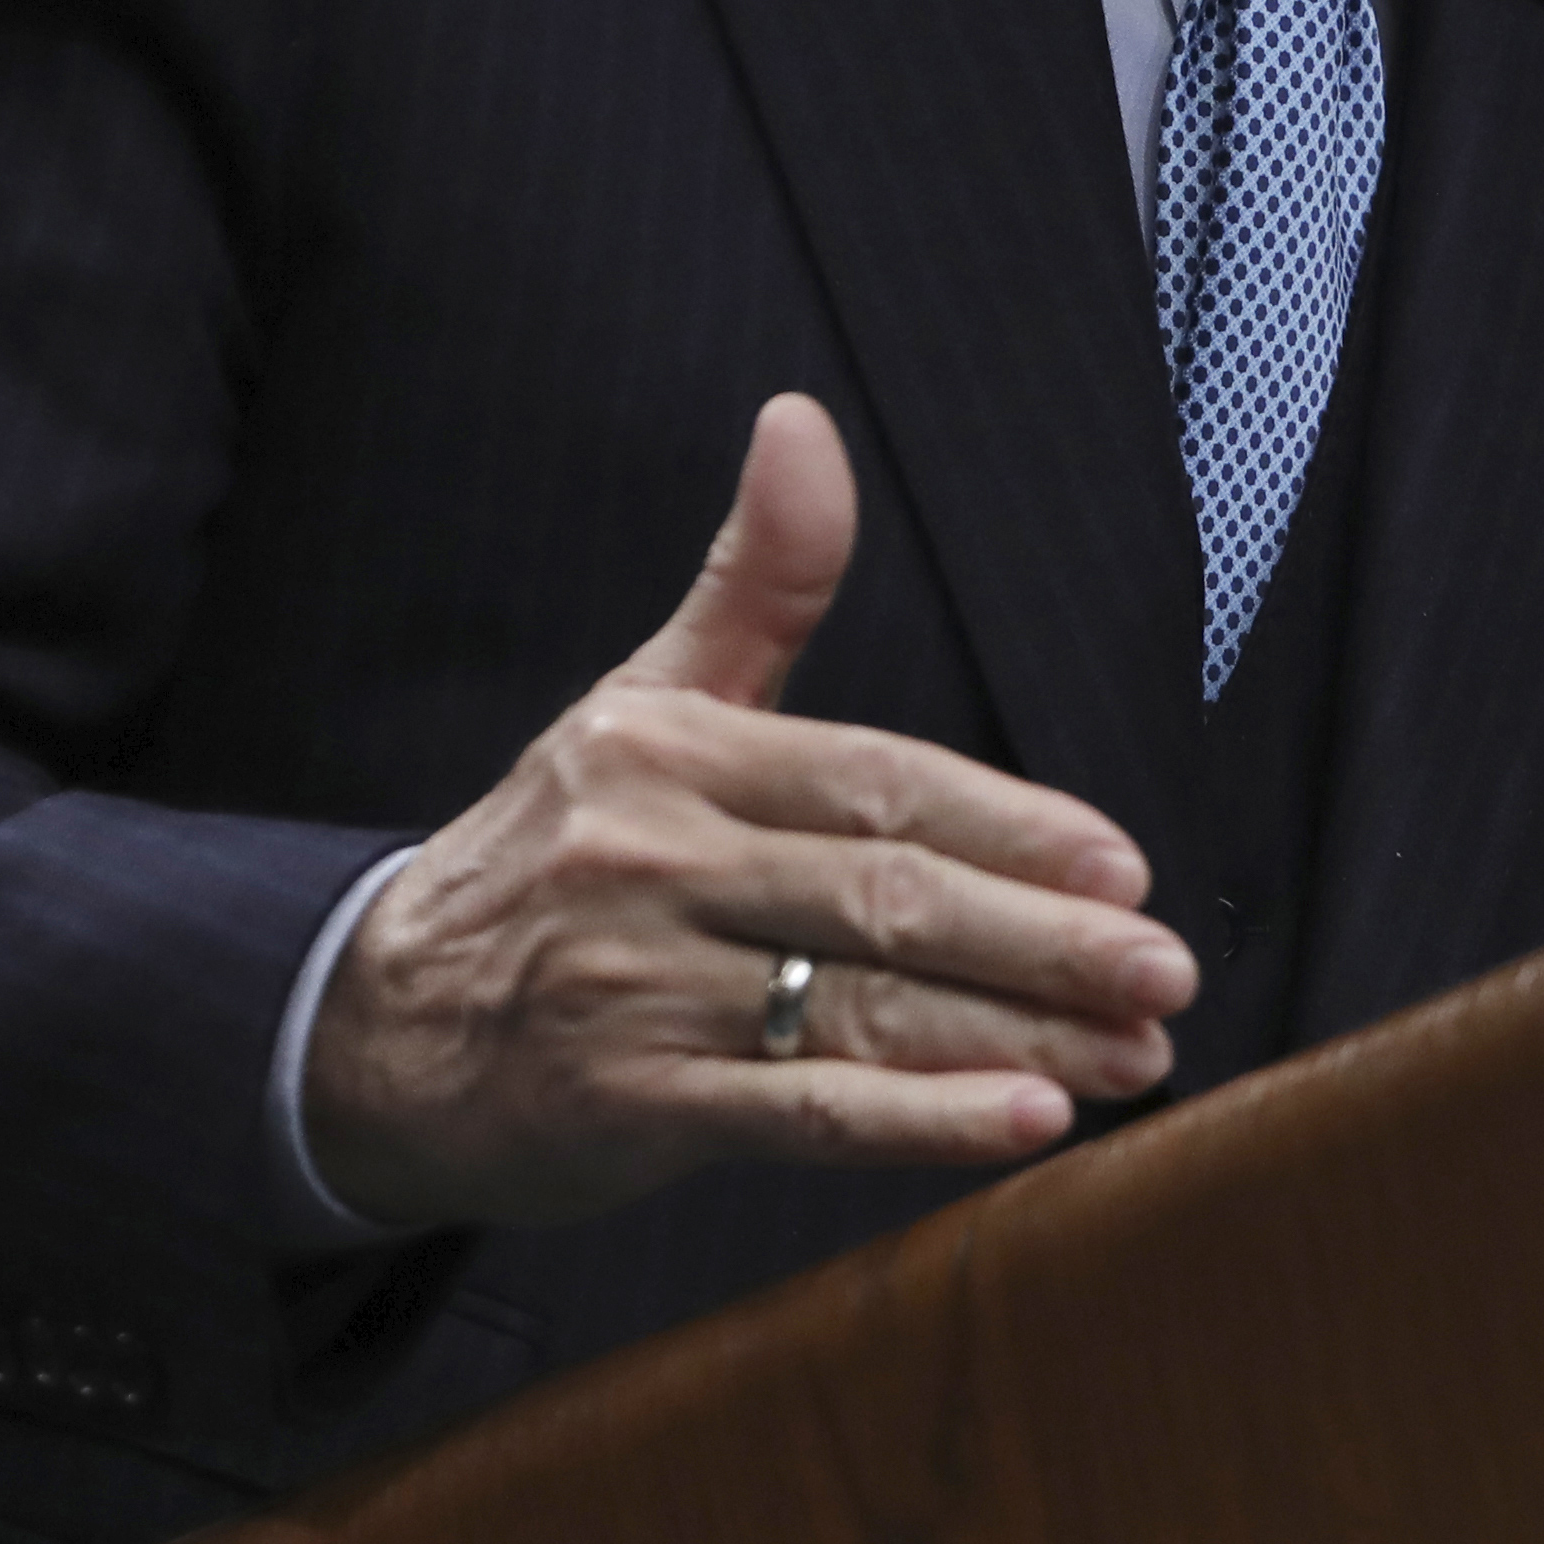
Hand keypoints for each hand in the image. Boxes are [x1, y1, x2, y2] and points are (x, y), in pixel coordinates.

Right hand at [297, 392, 1193, 1228]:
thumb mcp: (644, 700)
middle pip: (887, 898)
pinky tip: (1024, 1122)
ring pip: (862, 1008)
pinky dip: (920, 1122)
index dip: (1010, 823)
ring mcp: (637, 989)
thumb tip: (804, 421)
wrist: (377, 1023)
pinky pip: (799, 1111)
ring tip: (1137, 1052)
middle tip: (1166, 967)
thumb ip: (755, 579)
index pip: (876, 783)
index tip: (1125, 864)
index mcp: (672, 752)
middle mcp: (652, 861)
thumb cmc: (552, 851)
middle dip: (1045, 939)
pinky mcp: (629, 1106)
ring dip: (1018, 1036)